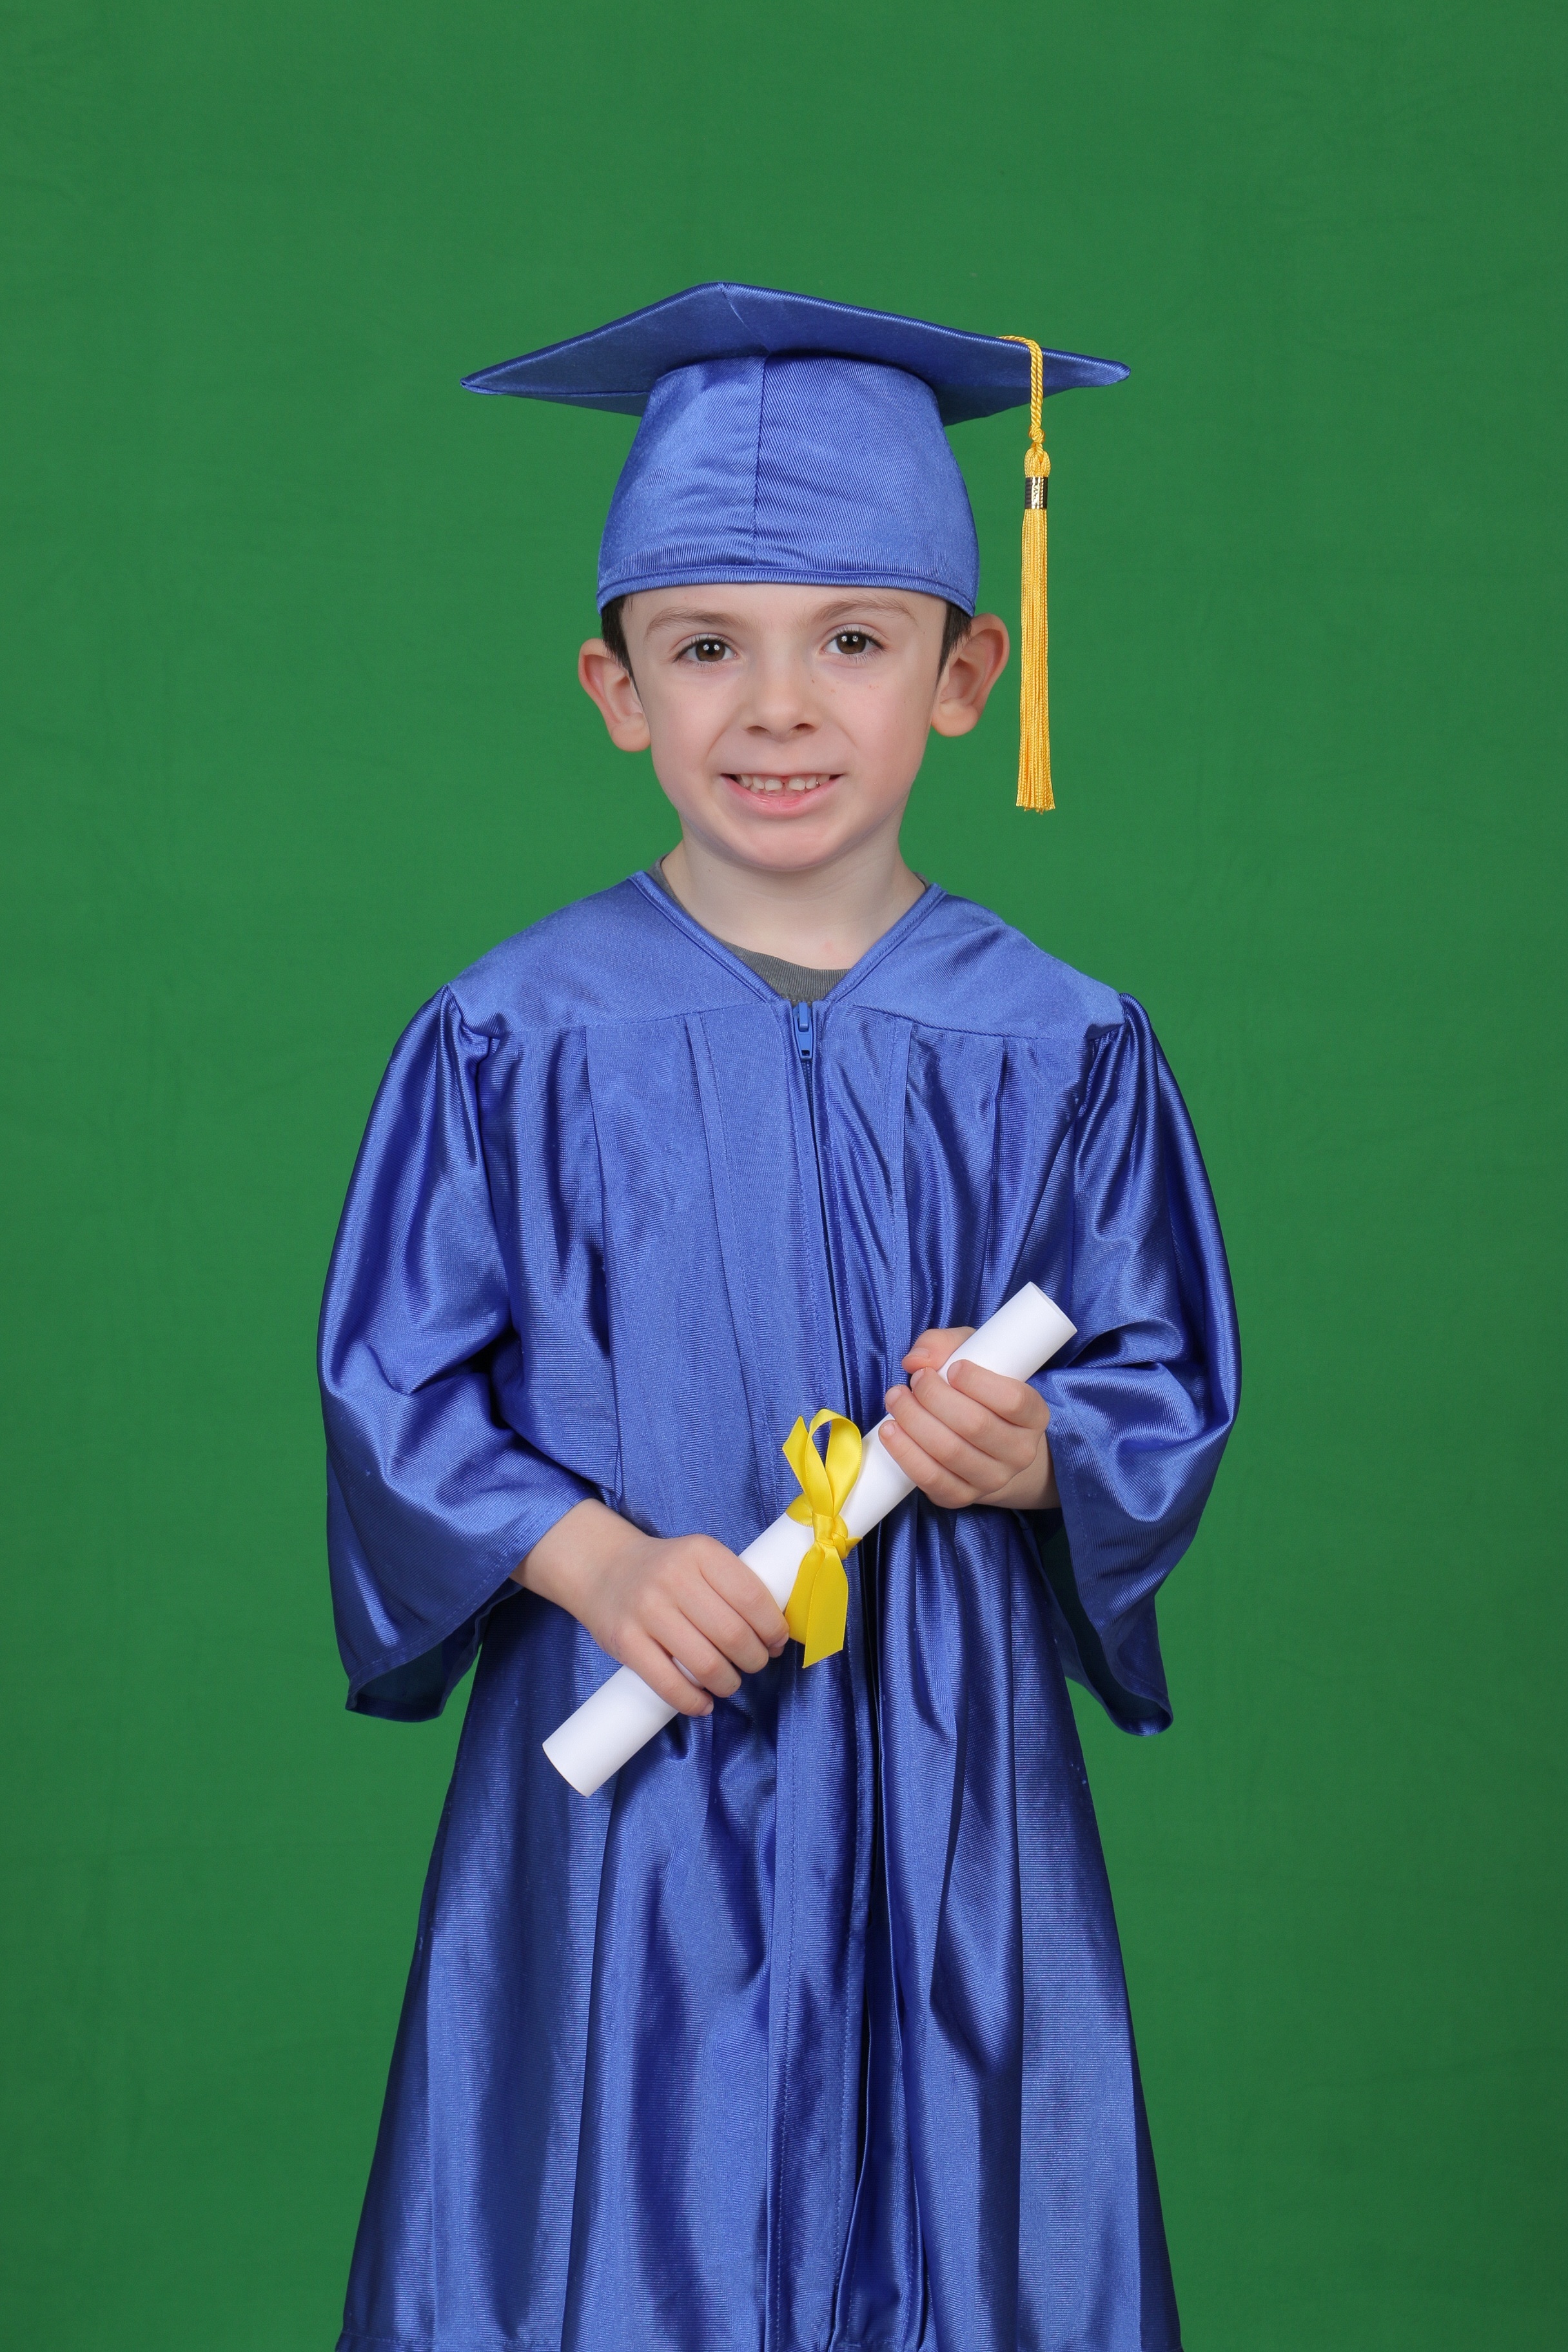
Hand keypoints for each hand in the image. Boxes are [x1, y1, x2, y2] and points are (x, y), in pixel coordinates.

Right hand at [515, 1499, 789, 1717]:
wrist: (602, 1567)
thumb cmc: (665, 1571)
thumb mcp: (700, 1559)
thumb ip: (732, 1585)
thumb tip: (775, 1633)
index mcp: (701, 1553)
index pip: (752, 1597)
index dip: (773, 1629)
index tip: (775, 1642)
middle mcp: (674, 1578)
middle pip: (733, 1635)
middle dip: (754, 1660)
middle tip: (754, 1664)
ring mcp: (647, 1610)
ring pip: (705, 1664)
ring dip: (727, 1683)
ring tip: (729, 1683)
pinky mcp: (625, 1641)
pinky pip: (668, 1684)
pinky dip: (693, 1702)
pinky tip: (702, 1703)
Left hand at [880, 1327, 1057, 1511]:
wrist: (989, 1450)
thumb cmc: (980, 1394)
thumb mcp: (975, 1357)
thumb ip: (946, 1345)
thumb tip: (916, 1359)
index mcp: (1033, 1415)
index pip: (1013, 1401)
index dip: (978, 1382)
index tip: (953, 1368)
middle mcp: (1020, 1451)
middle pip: (974, 1424)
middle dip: (934, 1396)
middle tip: (916, 1380)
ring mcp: (992, 1478)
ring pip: (949, 1451)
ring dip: (913, 1420)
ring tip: (896, 1398)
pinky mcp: (961, 1496)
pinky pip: (930, 1478)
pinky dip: (904, 1452)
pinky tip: (890, 1430)